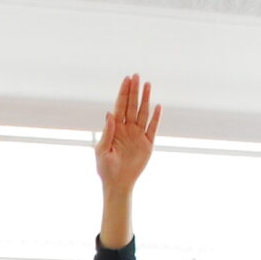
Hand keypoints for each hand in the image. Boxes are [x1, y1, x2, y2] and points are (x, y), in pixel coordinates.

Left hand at [93, 74, 158, 193]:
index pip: (120, 106)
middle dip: (134, 91)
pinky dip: (155, 118)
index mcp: (115, 129)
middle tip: (136, 76)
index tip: (126, 79)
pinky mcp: (147, 144)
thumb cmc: (105, 169)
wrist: (118, 184)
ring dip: (145, 99)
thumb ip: (107, 132)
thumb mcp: (102, 150)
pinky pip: (152, 128)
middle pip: (132, 106)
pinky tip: (158, 106)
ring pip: (143, 113)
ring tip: (148, 85)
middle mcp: (127, 129)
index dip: (123, 93)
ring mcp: (138, 135)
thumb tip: (109, 114)